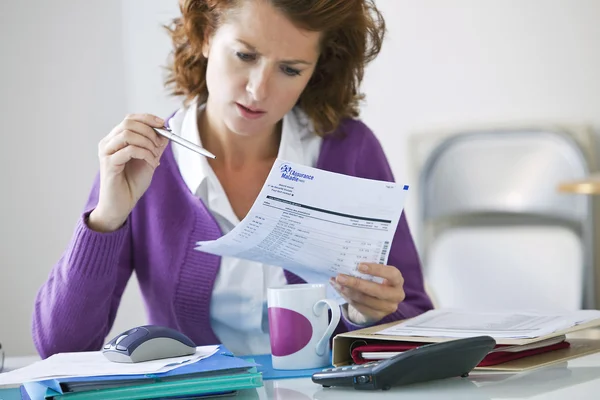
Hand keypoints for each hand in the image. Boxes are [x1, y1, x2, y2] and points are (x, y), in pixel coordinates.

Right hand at [88, 114, 168, 231]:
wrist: (122, 204)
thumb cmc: (132, 184)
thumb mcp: (149, 161)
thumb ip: (155, 146)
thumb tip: (165, 132)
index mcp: (116, 140)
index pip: (130, 119)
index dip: (147, 118)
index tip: (162, 124)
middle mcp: (108, 143)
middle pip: (128, 123)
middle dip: (149, 131)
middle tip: (159, 144)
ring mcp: (106, 152)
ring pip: (128, 134)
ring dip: (147, 143)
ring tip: (154, 156)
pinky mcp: (108, 164)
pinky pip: (129, 150)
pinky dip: (145, 154)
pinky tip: (151, 163)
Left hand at [330, 263, 404, 324]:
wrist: (380, 302)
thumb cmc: (378, 281)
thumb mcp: (378, 274)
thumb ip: (369, 269)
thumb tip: (348, 262)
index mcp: (397, 280)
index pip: (391, 274)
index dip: (376, 270)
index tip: (359, 266)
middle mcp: (396, 295)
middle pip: (376, 290)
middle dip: (355, 283)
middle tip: (340, 277)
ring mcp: (388, 308)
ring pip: (365, 299)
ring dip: (347, 291)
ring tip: (336, 283)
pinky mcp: (377, 316)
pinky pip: (359, 307)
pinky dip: (347, 298)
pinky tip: (340, 290)